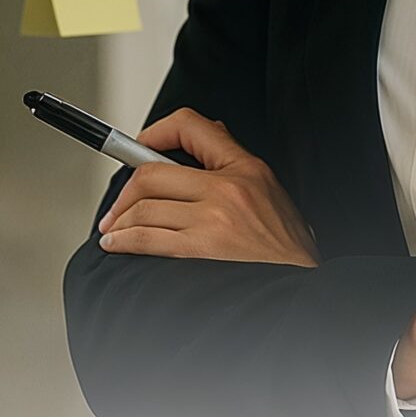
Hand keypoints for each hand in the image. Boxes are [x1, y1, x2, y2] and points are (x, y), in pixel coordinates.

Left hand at [94, 109, 317, 265]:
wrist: (302, 289)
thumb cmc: (286, 248)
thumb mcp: (271, 191)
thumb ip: (234, 164)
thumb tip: (205, 137)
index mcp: (247, 168)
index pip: (192, 126)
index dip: (157, 131)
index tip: (139, 144)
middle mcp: (228, 189)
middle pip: (152, 173)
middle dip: (126, 189)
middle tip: (120, 203)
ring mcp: (213, 220)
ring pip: (144, 208)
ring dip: (119, 219)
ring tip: (113, 228)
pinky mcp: (202, 250)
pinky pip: (147, 238)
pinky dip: (123, 240)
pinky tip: (117, 243)